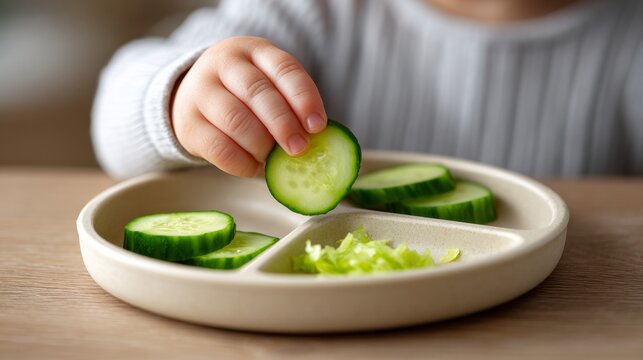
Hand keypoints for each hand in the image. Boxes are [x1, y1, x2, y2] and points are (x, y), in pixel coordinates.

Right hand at [171, 36, 326, 176]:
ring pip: (235, 120)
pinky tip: (256, 167)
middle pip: (257, 92)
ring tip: (274, 159)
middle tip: (299, 148)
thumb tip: (317, 144)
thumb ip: (290, 106)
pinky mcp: (187, 123)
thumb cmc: (245, 95)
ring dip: (261, 145)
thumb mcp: (268, 85)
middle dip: (283, 123)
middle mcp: (224, 64)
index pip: (284, 68)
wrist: (192, 97)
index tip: (318, 126)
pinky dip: (242, 163)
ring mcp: (201, 91)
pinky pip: (218, 147)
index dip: (303, 98)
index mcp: (254, 50)